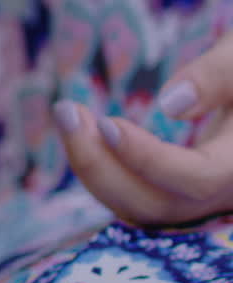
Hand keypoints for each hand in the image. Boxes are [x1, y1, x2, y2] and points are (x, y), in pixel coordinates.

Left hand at [53, 33, 232, 226]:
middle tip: (66, 110)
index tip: (107, 123)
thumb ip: (218, 75)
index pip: (198, 178)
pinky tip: (80, 130)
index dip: (149, 159)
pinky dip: (102, 169)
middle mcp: (225, 195)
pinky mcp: (177, 195)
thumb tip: (171, 105)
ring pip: (138, 207)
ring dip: (92, 166)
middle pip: (155, 204)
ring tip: (67, 114)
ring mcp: (200, 202)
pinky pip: (133, 196)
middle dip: (100, 163)